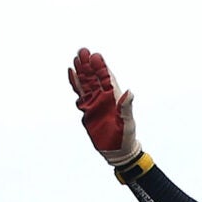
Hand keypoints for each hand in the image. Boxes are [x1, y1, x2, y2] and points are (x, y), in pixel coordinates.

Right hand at [68, 49, 141, 167]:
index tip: (96, 56)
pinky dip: (76, 84)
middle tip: (82, 51)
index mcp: (115, 97)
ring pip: (86, 83)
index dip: (101, 67)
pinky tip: (72, 73)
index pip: (107, 78)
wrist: (118, 151)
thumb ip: (126, 107)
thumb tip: (129, 92)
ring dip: (81, 71)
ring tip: (76, 58)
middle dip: (88, 65)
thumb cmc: (126, 136)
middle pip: (94, 77)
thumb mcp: (128, 121)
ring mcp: (95, 102)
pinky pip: (80, 94)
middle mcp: (104, 97)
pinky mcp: (87, 110)